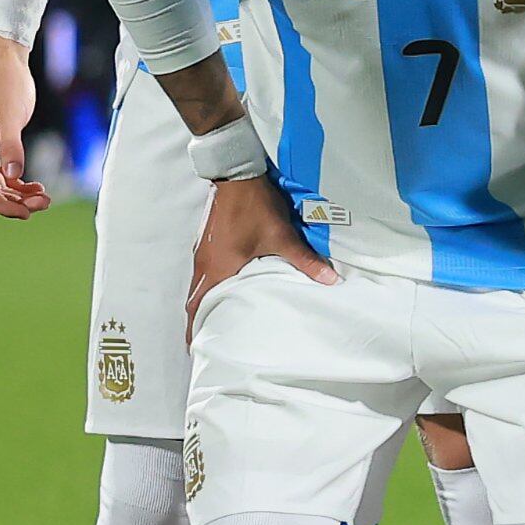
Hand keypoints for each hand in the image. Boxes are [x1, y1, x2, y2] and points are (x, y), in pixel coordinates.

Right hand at [0, 36, 44, 216]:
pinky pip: (5, 173)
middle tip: (46, 202)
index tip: (27, 213)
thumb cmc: (6, 85)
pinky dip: (19, 183)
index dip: (3, 206)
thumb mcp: (12, 115)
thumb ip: (12, 145)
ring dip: (20, 195)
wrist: (6, 63)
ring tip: (46, 197)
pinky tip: (37, 186)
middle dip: (16, 202)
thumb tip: (13, 176)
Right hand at [189, 172, 332, 323]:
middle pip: (194, 300)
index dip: (194, 329)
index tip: (193, 348)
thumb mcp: (282, 236)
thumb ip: (304, 261)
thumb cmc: (255, 207)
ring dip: (203, 303)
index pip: (199, 306)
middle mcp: (204, 264)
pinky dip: (207, 286)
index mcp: (217, 268)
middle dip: (198, 320)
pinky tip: (222, 289)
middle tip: (205, 338)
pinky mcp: (207, 243)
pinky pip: (202, 272)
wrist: (237, 176)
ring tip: (214, 319)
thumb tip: (331, 281)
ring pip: (198, 286)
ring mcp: (202, 253)